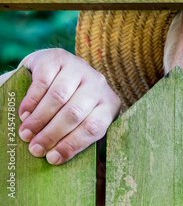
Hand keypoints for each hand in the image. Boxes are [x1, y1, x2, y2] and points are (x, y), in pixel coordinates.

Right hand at [4, 48, 120, 163]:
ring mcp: (80, 67)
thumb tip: (96, 175)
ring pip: (59, 98)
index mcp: (108, 103)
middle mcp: (98, 83)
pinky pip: (45, 81)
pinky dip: (32, 100)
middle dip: (51, 135)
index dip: (72, 145)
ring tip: (25, 132)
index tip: (51, 159)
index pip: (94, 127)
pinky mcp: (59, 57)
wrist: (56, 70)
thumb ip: (84, 140)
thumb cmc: (69, 105)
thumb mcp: (81, 121)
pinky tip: (24, 112)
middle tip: (32, 149)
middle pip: (74, 113)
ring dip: (39, 119)